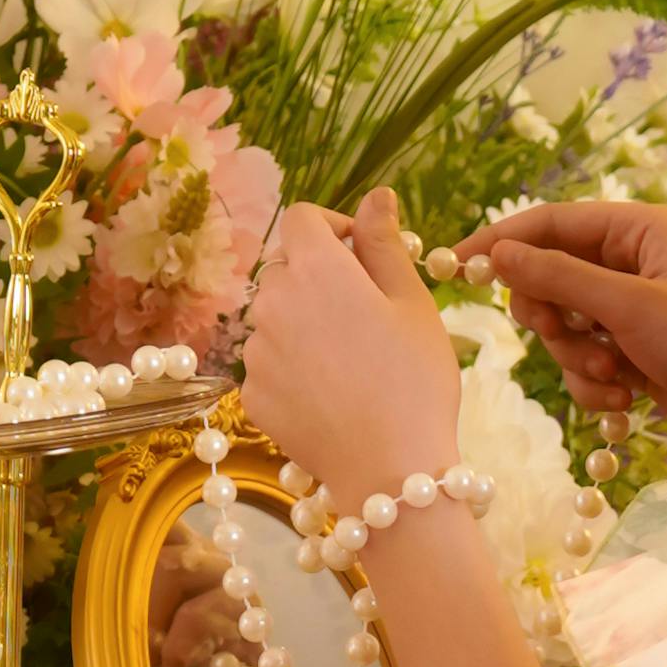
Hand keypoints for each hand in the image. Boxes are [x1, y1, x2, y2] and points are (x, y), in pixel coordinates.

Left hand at [238, 183, 467, 515]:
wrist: (389, 470)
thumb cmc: (414, 380)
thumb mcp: (412, 302)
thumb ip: (385, 242)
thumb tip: (376, 196)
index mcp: (316, 268)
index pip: (303, 218)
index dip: (334, 227)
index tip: (363, 253)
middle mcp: (273, 302)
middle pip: (287, 268)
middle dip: (321, 277)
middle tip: (368, 315)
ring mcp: (255, 351)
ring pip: (276, 318)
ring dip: (305, 323)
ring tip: (353, 362)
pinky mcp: (252, 394)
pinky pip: (270, 364)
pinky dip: (295, 368)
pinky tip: (334, 394)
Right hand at [460, 198, 666, 501]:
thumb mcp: (630, 306)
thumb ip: (560, 277)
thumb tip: (499, 253)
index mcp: (638, 229)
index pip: (551, 222)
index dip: (502, 240)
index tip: (457, 263)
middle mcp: (632, 261)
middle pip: (549, 277)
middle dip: (551, 317)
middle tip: (559, 335)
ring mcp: (632, 307)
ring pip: (564, 326)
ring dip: (576, 358)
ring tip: (612, 375)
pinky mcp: (633, 349)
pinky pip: (585, 358)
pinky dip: (594, 380)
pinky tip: (624, 397)